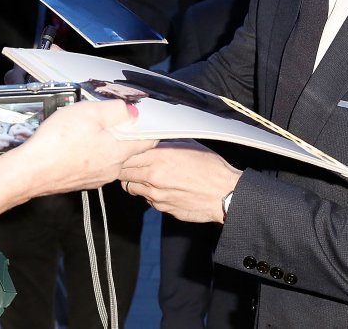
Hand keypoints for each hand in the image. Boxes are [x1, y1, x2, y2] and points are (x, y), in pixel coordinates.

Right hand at [0, 100, 155, 214]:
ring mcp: (96, 177)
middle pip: (125, 146)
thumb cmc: (58, 143)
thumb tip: (132, 112)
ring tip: (80, 129)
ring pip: (107, 154)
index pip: (148, 141)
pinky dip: (85, 152)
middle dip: (117, 131)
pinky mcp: (81, 181)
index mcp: (119, 151)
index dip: (147, 126)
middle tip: (100, 117)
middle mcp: (112, 168)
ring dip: (99, 141)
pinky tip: (70, 143)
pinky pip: (91, 163)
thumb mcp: (90, 113)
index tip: (139, 116)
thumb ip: (116, 111)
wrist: (30, 171)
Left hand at [119, 140, 240, 223]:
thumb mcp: (187, 145)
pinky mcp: (161, 208)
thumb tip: (150, 138)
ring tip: (145, 175)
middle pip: (122, 172)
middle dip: (123, 167)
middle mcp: (153, 177)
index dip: (123, 152)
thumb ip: (164, 143)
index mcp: (158, 158)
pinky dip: (148, 192)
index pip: (125, 154)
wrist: (225, 194)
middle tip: (130, 162)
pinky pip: (145, 199)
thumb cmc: (211, 167)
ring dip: (133, 181)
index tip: (124, 150)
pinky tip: (160, 187)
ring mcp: (156, 195)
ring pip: (130, 187)